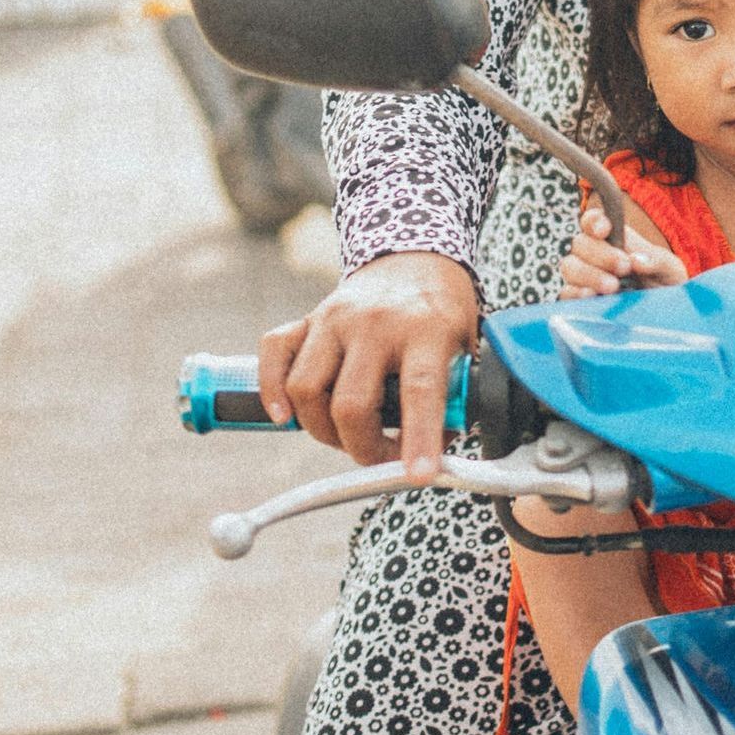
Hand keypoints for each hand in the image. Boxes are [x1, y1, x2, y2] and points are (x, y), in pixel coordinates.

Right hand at [258, 251, 477, 479]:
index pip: (420, 390)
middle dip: (362, 447)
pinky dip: (270, 389)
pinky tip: (284, 415)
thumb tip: (438, 451)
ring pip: (306, 388)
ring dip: (321, 429)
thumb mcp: (464, 348)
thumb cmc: (440, 312)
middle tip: (379, 456)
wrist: (414, 259)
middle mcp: (375, 323)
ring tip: (344, 434)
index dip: (418, 438)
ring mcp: (335, 318)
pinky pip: (274, 354)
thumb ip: (454, 398)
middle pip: (351, 403)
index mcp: (425, 329)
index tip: (417, 475)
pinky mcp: (307, 318)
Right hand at [561, 206, 684, 298]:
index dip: (594, 221)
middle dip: (600, 254)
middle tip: (624, 267)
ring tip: (613, 287)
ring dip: (589, 275)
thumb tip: (636, 260)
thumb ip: (657, 261)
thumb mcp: (671, 270)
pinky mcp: (580, 301)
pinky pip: (567, 294)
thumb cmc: (666, 286)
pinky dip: (577, 293)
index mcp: (614, 238)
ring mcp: (584, 278)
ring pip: (570, 267)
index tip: (605, 230)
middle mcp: (594, 255)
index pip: (593, 221)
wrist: (666, 317)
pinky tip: (593, 297)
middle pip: (580, 243)